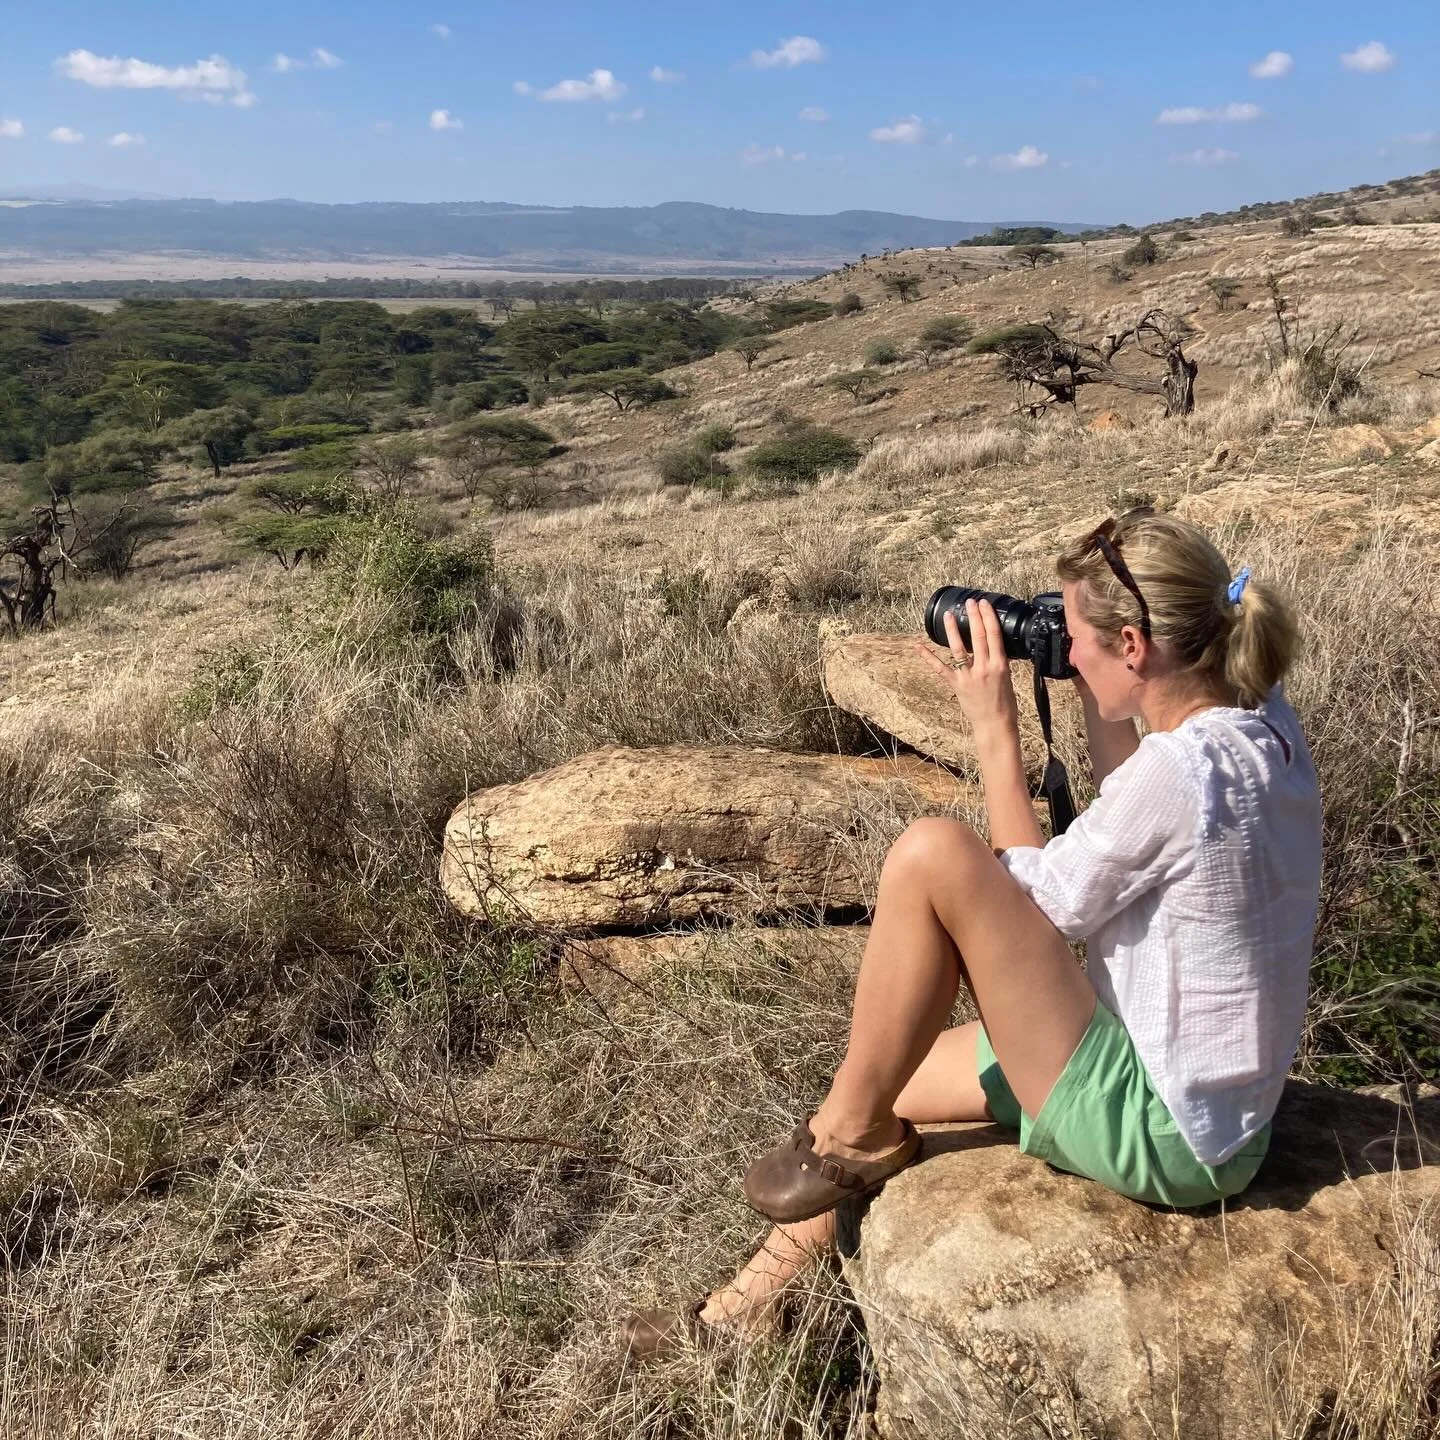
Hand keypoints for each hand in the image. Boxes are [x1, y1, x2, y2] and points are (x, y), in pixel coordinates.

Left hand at [914, 599, 1019, 743]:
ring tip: (948, 615)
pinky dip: (928, 657)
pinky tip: (918, 646)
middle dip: (974, 617)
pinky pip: (940, 669)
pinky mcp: (956, 685)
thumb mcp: (1008, 679)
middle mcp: (984, 668)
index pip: (994, 636)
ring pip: (958, 649)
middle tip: (970, 602)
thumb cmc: (1005, 704)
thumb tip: (995, 647)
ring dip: (952, 631)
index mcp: (1000, 666)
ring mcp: (969, 677)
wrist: (995, 725)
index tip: (984, 604)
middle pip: (978, 637)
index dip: (988, 618)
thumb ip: (1000, 662)